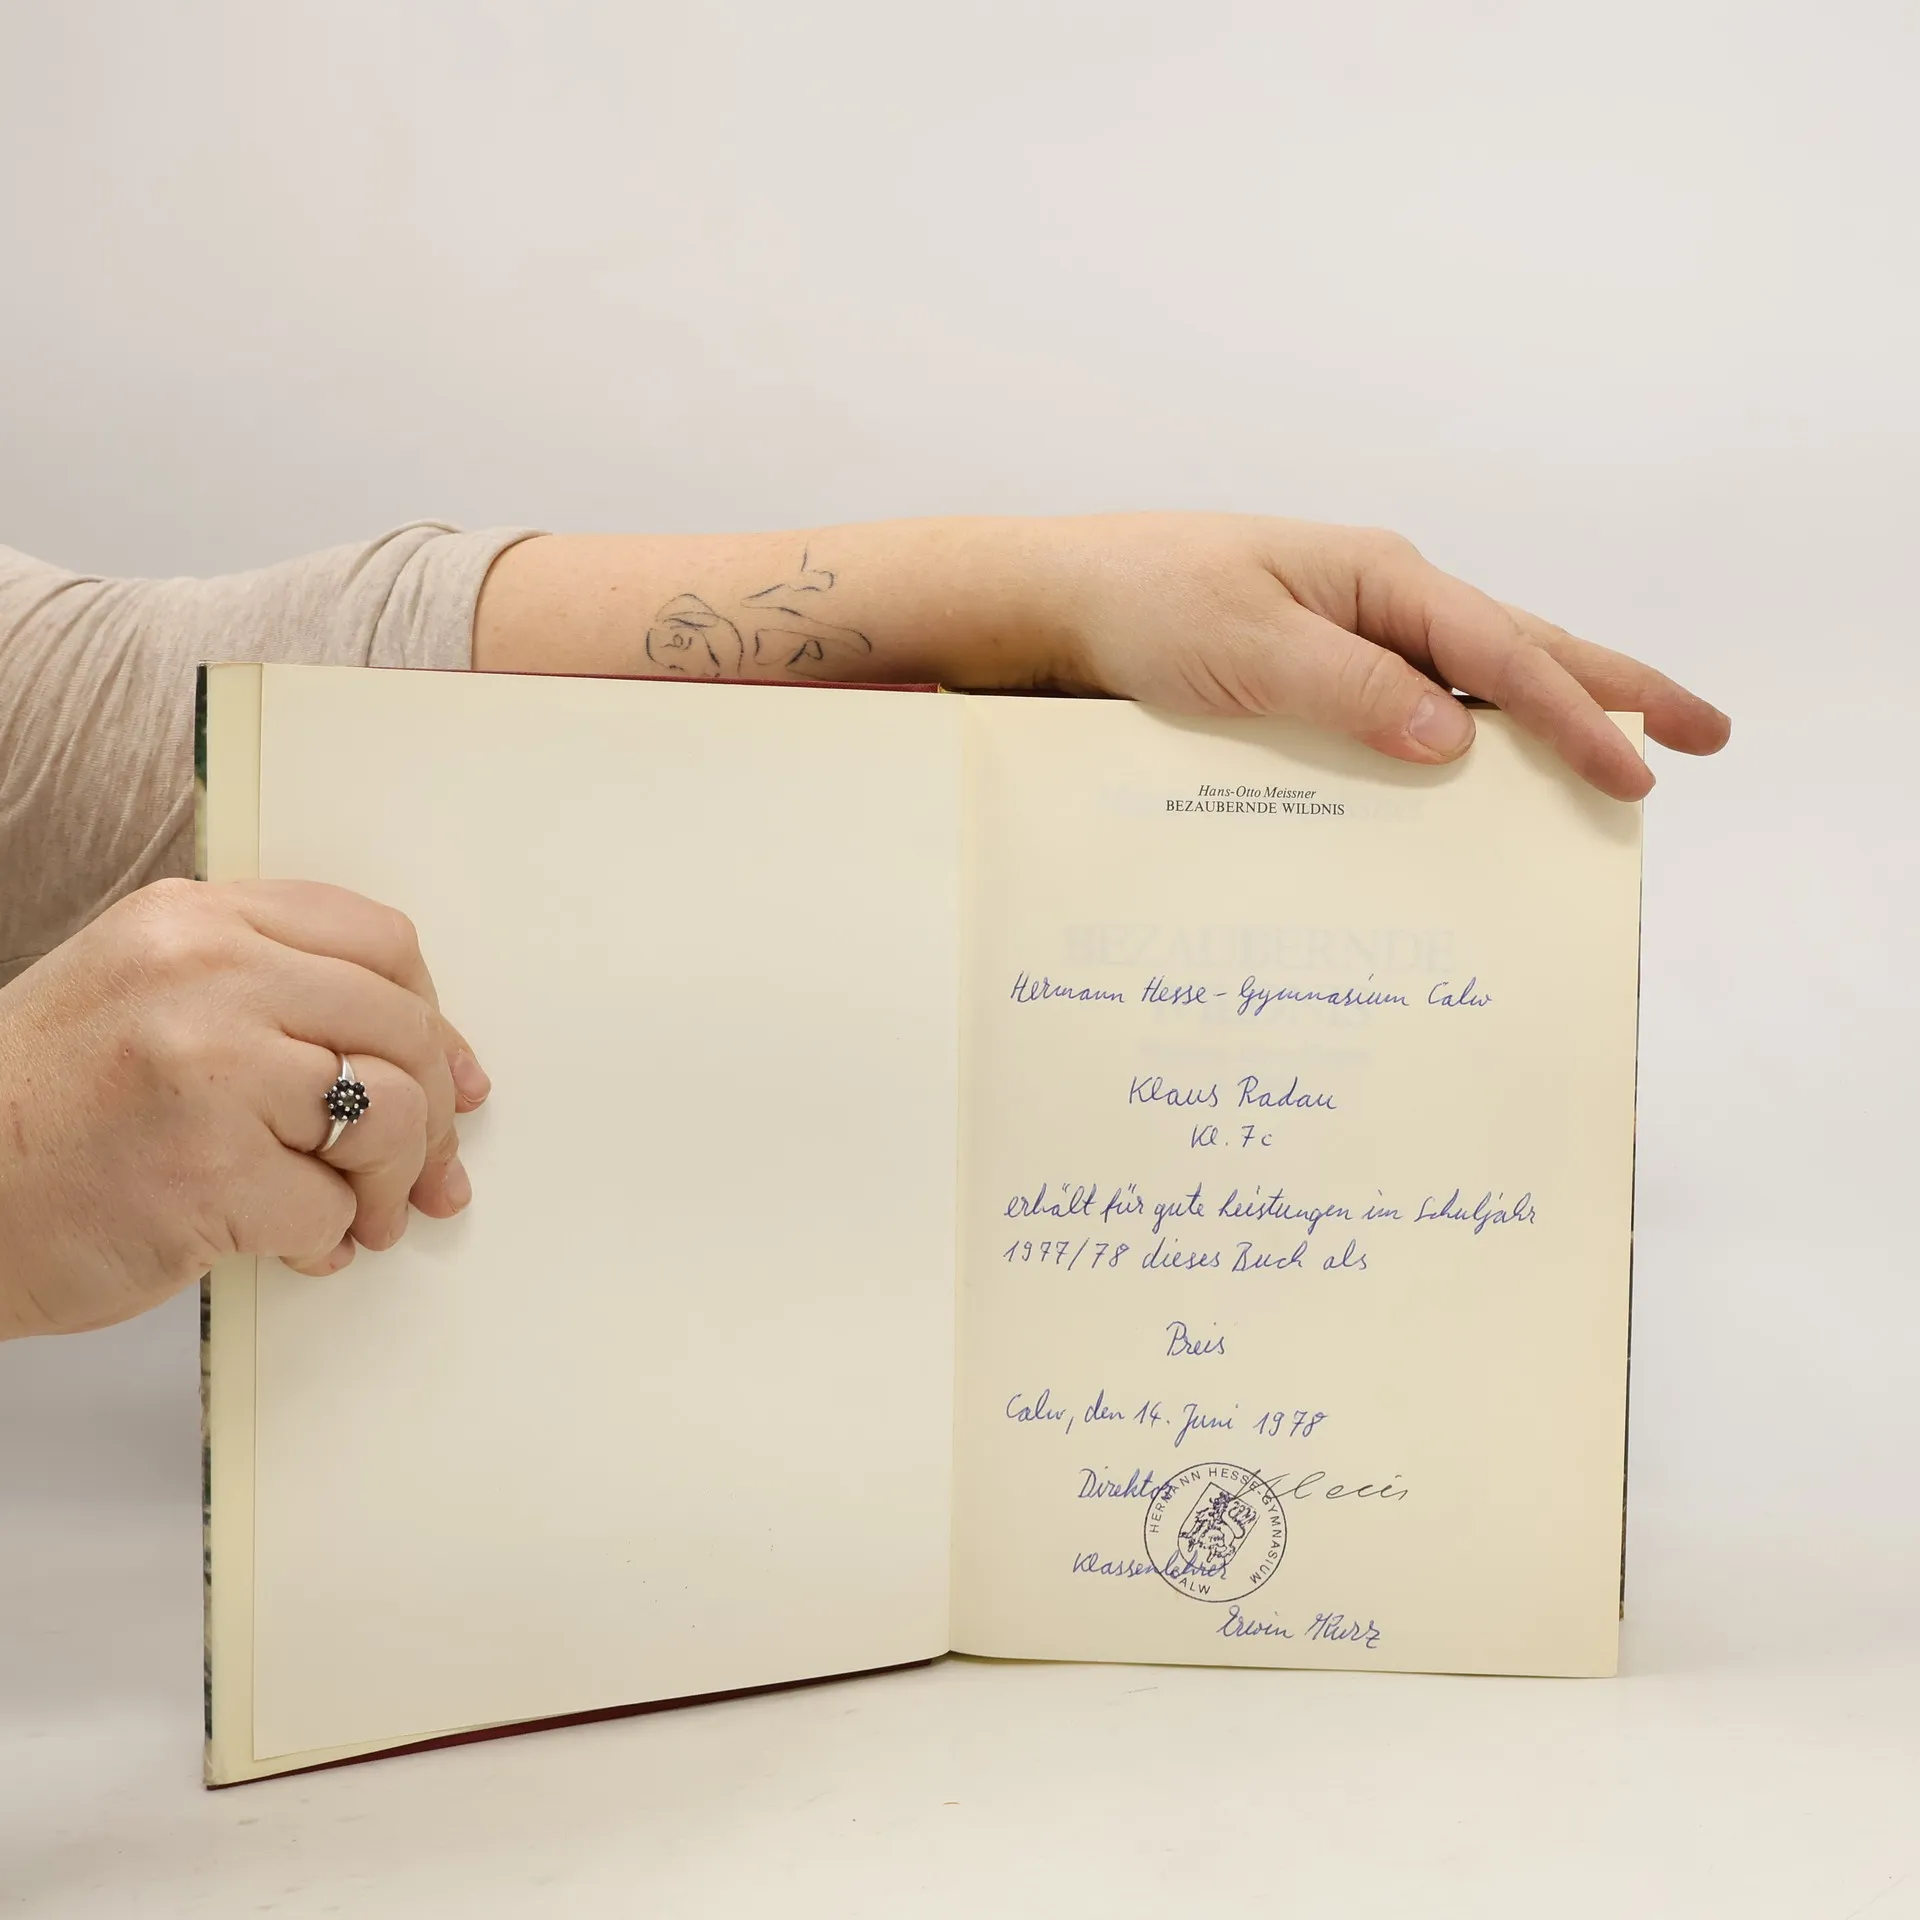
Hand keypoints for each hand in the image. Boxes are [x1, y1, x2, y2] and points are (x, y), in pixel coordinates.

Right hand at [0, 879, 489, 1337]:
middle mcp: (204, 976)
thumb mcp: (143, 995)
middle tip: (426, 1170)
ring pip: (389, 1113)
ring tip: (362, 1217)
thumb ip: (270, 994)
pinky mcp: (205, 1170)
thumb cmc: (43, 1111)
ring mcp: (207, 1069)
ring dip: (393, 1183)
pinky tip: (294, 1247)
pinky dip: (328, 1240)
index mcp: (194, 920)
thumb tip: (428, 1055)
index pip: (380, 941)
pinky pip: (330, 1206)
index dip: (433, 1016)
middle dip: (435, 1112)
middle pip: (401, 1025)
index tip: (452, 1074)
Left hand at [1031, 514, 1729, 797]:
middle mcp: (1382, 599)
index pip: (1499, 654)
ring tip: (1629, 747)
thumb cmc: (1146, 605)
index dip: (1574, 715)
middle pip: (1522, 649)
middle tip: (1707, 734)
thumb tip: (1454, 741)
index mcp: (1379, 580)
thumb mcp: (1247, 653)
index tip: (1636, 770)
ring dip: (1553, 712)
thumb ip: (1352, 692)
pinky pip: (1417, 702)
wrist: (1064, 598)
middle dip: (1615, 692)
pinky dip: (1470, 731)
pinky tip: (1490, 765)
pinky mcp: (1324, 667)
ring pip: (1478, 676)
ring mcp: (1356, 631)